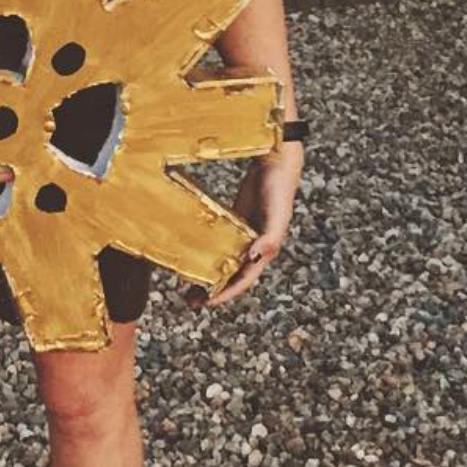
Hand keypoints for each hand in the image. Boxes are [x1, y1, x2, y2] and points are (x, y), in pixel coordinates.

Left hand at [186, 139, 303, 309]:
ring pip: (223, 262)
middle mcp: (252, 248)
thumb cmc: (279, 189)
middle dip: (213, 291)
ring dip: (208, 275)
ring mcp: (242, 235)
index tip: (206, 302)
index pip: (243, 280)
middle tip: (189, 301)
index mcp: (263, 251)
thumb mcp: (277, 215)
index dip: (226, 293)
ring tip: (187, 286)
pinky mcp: (233, 222)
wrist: (275, 163)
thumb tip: (254, 258)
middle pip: (231, 276)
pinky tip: (192, 254)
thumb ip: (269, 238)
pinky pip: (218, 242)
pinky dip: (206, 252)